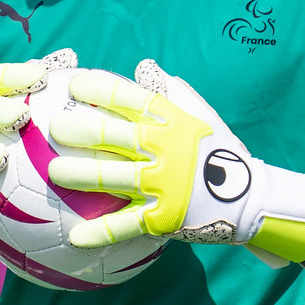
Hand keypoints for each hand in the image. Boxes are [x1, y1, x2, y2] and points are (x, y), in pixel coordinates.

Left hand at [47, 59, 304, 259]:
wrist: (250, 198)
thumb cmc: (220, 152)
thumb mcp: (202, 117)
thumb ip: (173, 92)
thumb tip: (144, 67)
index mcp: (172, 120)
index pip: (129, 97)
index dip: (98, 87)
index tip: (72, 84)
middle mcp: (166, 149)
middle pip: (115, 134)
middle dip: (80, 128)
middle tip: (53, 127)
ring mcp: (166, 184)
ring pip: (115, 176)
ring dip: (82, 174)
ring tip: (54, 173)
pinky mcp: (166, 217)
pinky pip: (128, 225)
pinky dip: (102, 232)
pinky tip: (77, 237)